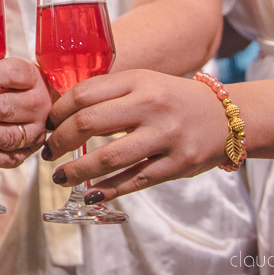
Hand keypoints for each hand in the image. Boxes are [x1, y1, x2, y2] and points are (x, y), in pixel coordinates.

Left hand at [43, 69, 229, 201]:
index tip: (47, 125)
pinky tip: (90, 193)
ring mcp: (166, 136)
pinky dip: (108, 189)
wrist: (226, 117)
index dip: (58, 112)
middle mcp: (151, 105)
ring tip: (60, 177)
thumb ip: (108, 92)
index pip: (84, 94)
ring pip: (109, 157)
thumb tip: (61, 112)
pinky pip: (135, 180)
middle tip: (48, 152)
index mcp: (138, 81)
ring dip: (77, 171)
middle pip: (89, 123)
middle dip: (60, 141)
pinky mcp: (178, 164)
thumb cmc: (172, 99)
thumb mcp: (143, 82)